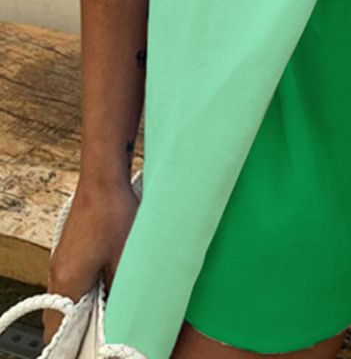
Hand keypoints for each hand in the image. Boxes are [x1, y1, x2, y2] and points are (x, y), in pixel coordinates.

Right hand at [42, 179, 138, 345]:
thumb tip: (121, 312)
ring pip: (71, 293)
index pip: (58, 327)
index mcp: (66, 282)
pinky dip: (89, 284)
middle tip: (105, 328)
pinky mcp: (72, 247)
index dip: (73, 342)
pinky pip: (76, 275)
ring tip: (111, 305)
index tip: (89, 346)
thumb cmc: (113, 213)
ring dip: (87, 303)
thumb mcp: (124, 259)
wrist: (105, 177)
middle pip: (63, 312)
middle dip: (82, 324)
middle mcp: (58, 272)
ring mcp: (63, 258)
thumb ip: (118, 290)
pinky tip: (110, 280)